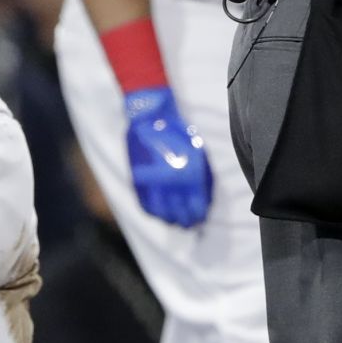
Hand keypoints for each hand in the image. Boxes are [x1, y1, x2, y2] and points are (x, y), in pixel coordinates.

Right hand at [123, 86, 211, 227]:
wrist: (150, 118)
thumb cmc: (178, 131)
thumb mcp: (198, 150)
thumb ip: (201, 175)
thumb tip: (204, 197)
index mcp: (190, 176)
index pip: (196, 207)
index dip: (197, 216)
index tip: (199, 219)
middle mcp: (171, 183)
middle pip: (179, 214)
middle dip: (185, 221)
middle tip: (188, 224)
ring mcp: (152, 184)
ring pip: (162, 213)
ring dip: (169, 219)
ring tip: (173, 221)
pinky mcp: (138, 182)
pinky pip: (145, 205)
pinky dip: (152, 212)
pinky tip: (157, 213)